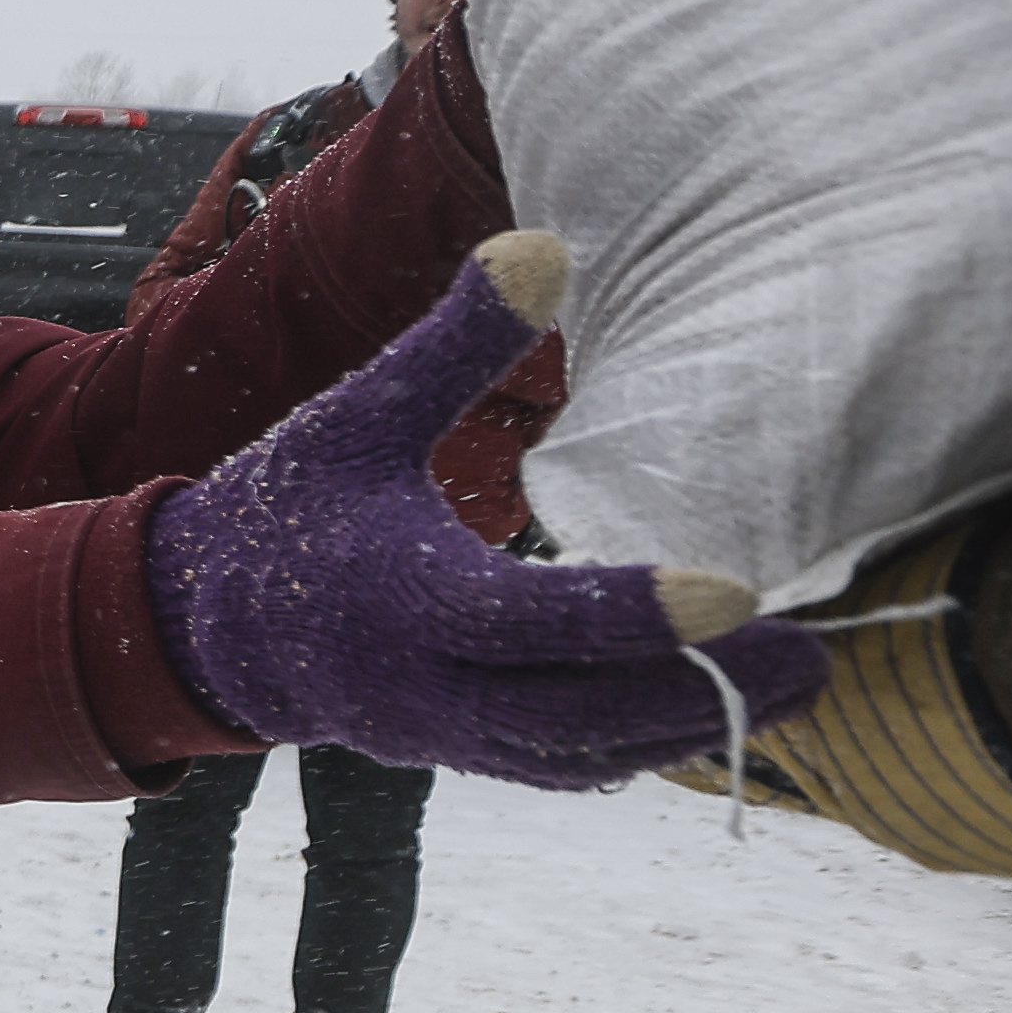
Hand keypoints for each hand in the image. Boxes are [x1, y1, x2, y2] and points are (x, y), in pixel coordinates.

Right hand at [147, 235, 822, 786]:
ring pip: (586, 752)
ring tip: (797, 686)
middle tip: (815, 656)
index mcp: (405, 600)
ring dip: (692, 726)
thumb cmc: (287, 507)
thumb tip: (544, 246)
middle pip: (584, 710)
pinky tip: (714, 710)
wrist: (196, 627)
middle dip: (704, 687)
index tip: (740, 591)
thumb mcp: (357, 414)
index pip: (534, 619)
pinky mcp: (459, 750)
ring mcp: (443, 732)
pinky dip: (644, 746)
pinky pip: (565, 765)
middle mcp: (426, 685)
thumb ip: (454, 343)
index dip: (636, 610)